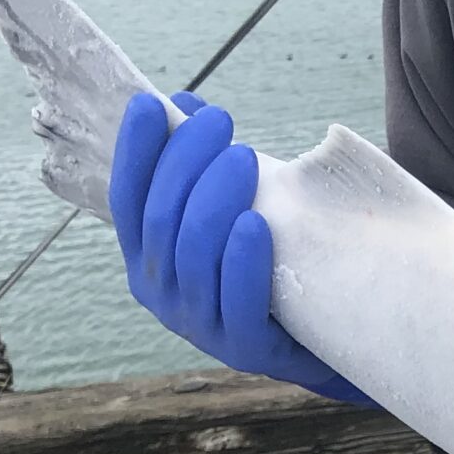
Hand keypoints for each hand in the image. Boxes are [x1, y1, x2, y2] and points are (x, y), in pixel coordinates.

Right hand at [108, 91, 366, 402]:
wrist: (326, 337)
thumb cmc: (271, 264)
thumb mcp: (233, 211)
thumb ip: (207, 170)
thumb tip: (188, 104)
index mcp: (147, 257)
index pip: (127, 198)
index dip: (134, 152)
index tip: (151, 103)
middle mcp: (160, 292)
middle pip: (161, 218)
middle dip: (185, 162)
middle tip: (219, 120)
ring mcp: (198, 325)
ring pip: (192, 254)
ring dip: (214, 200)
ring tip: (243, 157)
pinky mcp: (242, 349)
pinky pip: (234, 301)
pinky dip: (241, 259)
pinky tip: (256, 222)